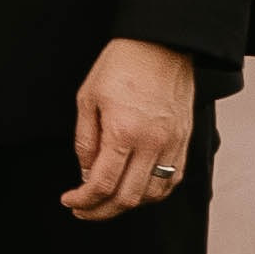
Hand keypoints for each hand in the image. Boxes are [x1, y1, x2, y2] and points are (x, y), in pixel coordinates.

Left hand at [64, 39, 199, 221]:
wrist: (161, 42)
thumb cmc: (122, 64)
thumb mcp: (88, 98)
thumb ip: (85, 140)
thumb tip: (85, 173)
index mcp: (123, 132)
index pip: (102, 184)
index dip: (83, 200)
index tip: (70, 201)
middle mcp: (151, 143)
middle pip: (127, 198)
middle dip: (101, 211)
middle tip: (83, 209)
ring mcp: (172, 143)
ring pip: (152, 195)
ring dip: (127, 204)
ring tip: (108, 200)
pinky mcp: (184, 140)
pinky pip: (172, 180)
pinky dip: (153, 193)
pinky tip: (137, 189)